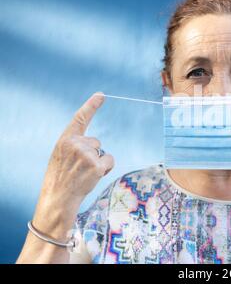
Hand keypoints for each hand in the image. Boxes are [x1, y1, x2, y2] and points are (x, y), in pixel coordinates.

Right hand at [33, 92, 113, 235]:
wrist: (58, 198)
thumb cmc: (61, 177)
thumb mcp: (62, 155)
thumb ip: (75, 145)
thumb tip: (95, 143)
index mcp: (65, 139)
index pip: (80, 118)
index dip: (91, 105)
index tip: (101, 95)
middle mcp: (75, 143)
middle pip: (96, 142)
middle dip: (92, 154)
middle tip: (79, 168)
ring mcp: (86, 154)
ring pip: (103, 152)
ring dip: (98, 162)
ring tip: (84, 174)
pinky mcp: (96, 165)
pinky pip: (110, 161)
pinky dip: (106, 169)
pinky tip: (93, 177)